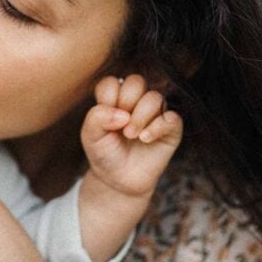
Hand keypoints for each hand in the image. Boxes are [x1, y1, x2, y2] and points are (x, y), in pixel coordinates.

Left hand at [80, 74, 182, 197]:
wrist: (119, 180)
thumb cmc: (104, 153)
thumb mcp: (90, 135)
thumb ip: (97, 117)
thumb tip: (122, 113)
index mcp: (114, 98)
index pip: (112, 82)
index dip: (108, 97)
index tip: (104, 117)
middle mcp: (136, 102)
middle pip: (136, 82)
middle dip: (126, 101)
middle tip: (120, 125)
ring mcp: (154, 113)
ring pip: (155, 97)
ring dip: (141, 116)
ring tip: (131, 135)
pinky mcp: (170, 129)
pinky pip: (172, 118)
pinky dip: (157, 127)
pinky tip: (145, 139)